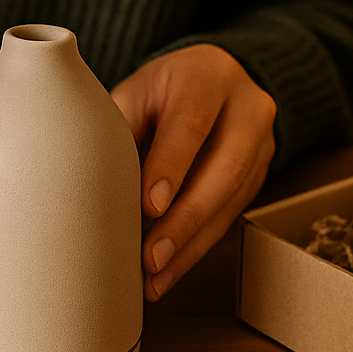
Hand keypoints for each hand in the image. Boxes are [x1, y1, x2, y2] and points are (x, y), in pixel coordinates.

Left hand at [110, 44, 276, 300]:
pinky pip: (232, 216)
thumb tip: (90, 183)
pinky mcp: (261, 175)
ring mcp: (262, 142)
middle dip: (186, 219)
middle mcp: (247, 106)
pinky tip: (169, 271)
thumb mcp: (137, 93)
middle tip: (151, 257)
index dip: (172, 166)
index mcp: (207, 75)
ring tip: (154, 276)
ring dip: (191, 244)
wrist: (210, 81)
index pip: (192, 122)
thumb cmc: (161, 91)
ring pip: (232, 199)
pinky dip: (198, 247)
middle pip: (224, 167)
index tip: (149, 206)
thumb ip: (121, 128)